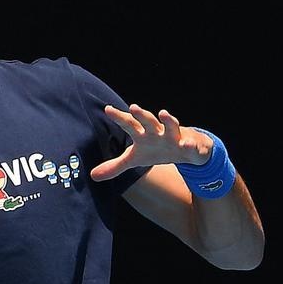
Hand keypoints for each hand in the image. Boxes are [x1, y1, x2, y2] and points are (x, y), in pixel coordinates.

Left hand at [90, 104, 215, 181]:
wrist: (186, 151)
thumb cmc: (156, 150)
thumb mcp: (135, 159)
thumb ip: (115, 166)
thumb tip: (93, 176)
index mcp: (142, 135)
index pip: (129, 124)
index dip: (119, 117)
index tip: (108, 109)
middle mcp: (157, 132)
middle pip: (148, 121)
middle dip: (141, 115)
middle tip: (133, 107)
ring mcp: (174, 137)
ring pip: (171, 126)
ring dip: (168, 120)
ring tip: (163, 112)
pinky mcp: (189, 145)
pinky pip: (189, 145)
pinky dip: (188, 144)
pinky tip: (185, 144)